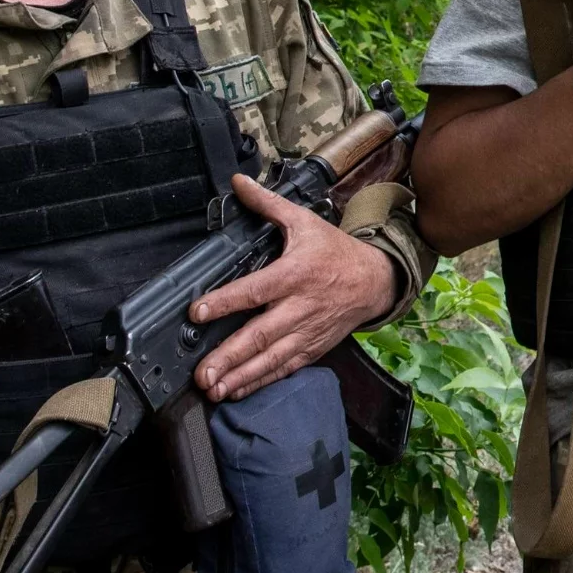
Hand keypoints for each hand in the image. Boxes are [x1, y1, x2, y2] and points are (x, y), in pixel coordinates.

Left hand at [190, 175, 399, 402]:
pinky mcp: (313, 348)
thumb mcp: (303, 221)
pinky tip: (237, 391)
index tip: (197, 312)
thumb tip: (239, 182)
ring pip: (270, 358)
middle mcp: (300, 306)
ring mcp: (307, 331)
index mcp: (295, 274)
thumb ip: (268, 204)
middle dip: (229, 356)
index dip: (225, 301)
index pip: (255, 290)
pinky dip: (260, 381)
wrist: (375, 280)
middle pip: (260, 334)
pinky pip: (284, 367)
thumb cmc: (334, 251)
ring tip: (213, 388)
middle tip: (202, 373)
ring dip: (240, 376)